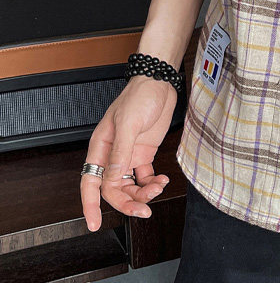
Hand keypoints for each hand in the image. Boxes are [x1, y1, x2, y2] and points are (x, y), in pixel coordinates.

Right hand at [80, 76, 177, 231]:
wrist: (160, 83)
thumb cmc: (139, 96)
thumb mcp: (128, 123)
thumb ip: (121, 152)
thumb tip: (113, 178)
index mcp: (100, 148)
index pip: (90, 183)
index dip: (90, 205)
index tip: (93, 223)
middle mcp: (113, 155)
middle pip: (114, 189)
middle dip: (128, 203)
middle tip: (143, 210)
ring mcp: (129, 155)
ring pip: (130, 186)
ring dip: (143, 193)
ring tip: (158, 188)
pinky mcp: (144, 153)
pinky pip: (145, 177)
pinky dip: (153, 183)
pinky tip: (162, 180)